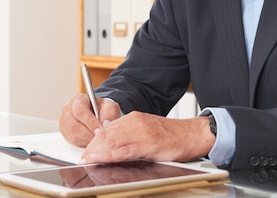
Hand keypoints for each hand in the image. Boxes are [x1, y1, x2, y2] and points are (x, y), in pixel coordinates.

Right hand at [59, 93, 120, 146]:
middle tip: (99, 135)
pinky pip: (72, 140)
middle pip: (74, 124)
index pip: (80, 110)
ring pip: (72, 134)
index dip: (90, 122)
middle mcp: (68, 109)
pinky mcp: (65, 132)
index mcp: (78, 99)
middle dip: (88, 133)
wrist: (98, 114)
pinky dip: (83, 142)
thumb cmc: (102, 109)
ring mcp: (64, 121)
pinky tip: (90, 139)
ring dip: (86, 138)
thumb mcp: (110, 107)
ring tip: (96, 137)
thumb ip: (109, 113)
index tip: (100, 129)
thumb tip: (105, 124)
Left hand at [80, 112, 214, 163]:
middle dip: (93, 146)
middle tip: (84, 157)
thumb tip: (113, 140)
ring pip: (112, 141)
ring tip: (88, 159)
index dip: (95, 140)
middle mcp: (136, 122)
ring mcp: (141, 132)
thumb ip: (131, 133)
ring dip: (97, 151)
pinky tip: (101, 159)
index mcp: (135, 118)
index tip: (88, 149)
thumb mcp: (148, 130)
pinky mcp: (148, 144)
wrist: (193, 134)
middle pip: (107, 134)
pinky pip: (124, 150)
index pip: (108, 127)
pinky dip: (109, 155)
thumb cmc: (172, 135)